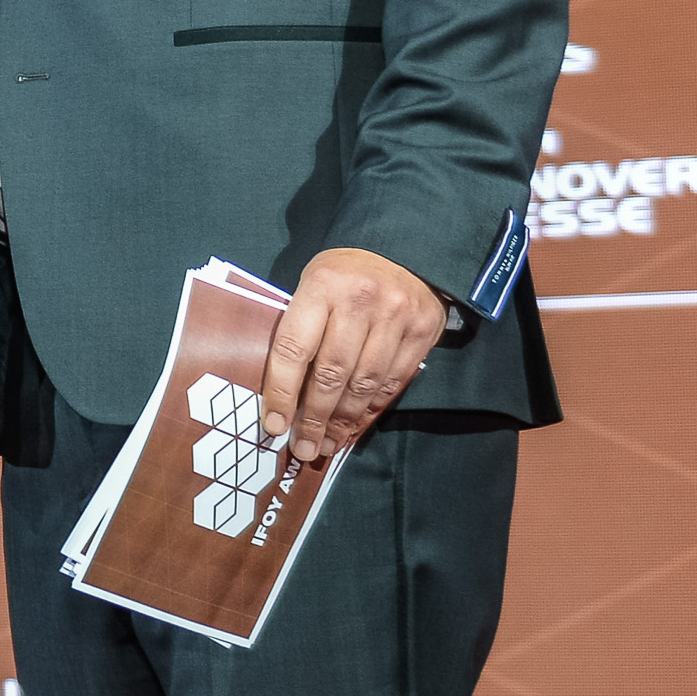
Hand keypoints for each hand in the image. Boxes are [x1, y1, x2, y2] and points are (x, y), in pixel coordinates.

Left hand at [259, 248, 444, 463]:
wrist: (405, 248)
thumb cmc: (344, 273)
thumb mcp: (312, 284)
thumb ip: (300, 328)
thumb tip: (283, 392)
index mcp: (321, 286)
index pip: (294, 349)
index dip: (281, 392)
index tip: (274, 424)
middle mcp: (360, 301)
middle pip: (331, 373)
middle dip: (314, 418)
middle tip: (303, 447)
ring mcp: (395, 317)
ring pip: (364, 383)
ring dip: (343, 421)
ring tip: (326, 444)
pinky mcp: (422, 331)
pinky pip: (392, 381)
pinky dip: (371, 409)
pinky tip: (354, 426)